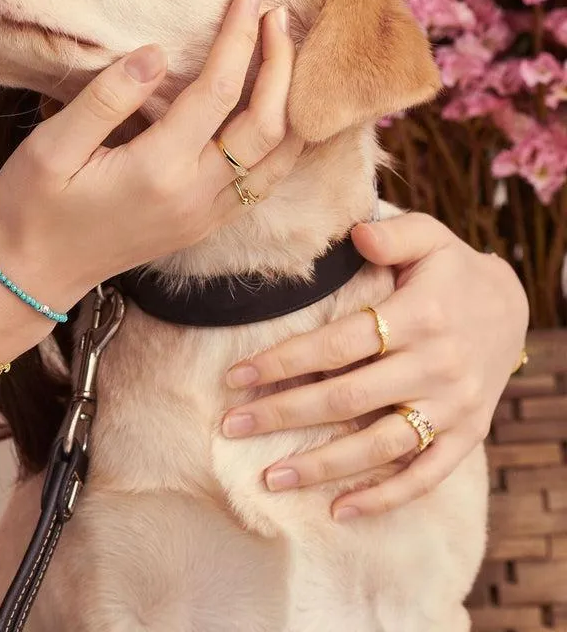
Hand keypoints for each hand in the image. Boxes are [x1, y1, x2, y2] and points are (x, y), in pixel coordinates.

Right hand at [0, 0, 299, 310]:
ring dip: (291, 104)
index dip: (240, 37)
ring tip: (288, 56)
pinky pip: (265, 185)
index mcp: (158, 169)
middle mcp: (195, 195)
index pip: (219, 91)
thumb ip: (106, 98)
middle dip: (281, 63)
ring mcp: (206, 216)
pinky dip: (284, 145)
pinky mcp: (206, 226)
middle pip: (267, 124)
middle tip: (278, 15)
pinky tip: (279, 115)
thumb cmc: (34, 207)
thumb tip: (156, 55)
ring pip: (279, 159)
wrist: (38, 275)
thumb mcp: (52, 147)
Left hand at [221, 213, 528, 519]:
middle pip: (346, 399)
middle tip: (231, 426)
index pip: (337, 344)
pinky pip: (425, 474)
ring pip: (380, 446)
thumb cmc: (452, 271)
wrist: (512, 308)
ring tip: (270, 478)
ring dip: (322, 466)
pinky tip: (339, 511)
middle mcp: (436, 366)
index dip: (283, 362)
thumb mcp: (430, 237)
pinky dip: (384, 497)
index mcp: (420, 316)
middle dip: (282, 414)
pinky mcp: (467, 434)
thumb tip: (355, 233)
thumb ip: (392, 233)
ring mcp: (453, 407)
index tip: (235, 376)